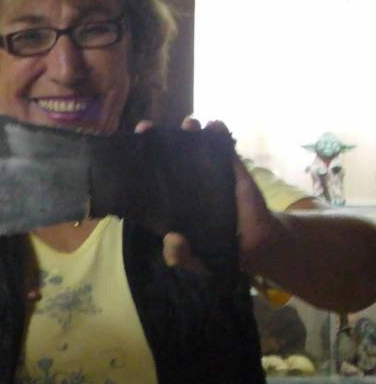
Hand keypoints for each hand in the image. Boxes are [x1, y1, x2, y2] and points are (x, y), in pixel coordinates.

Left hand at [136, 116, 278, 275]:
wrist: (255, 245)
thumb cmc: (216, 248)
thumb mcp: (193, 259)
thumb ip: (179, 255)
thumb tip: (172, 238)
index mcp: (169, 198)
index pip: (149, 176)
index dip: (137, 162)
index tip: (128, 150)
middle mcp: (184, 180)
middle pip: (167, 154)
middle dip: (157, 138)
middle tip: (147, 127)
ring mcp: (208, 172)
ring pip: (194, 145)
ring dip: (189, 131)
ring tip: (187, 123)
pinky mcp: (231, 169)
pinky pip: (224, 147)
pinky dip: (219, 133)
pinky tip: (215, 125)